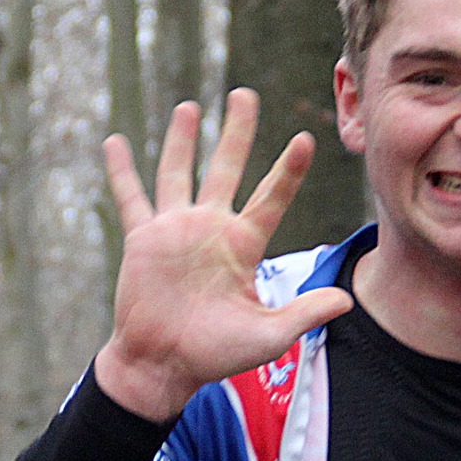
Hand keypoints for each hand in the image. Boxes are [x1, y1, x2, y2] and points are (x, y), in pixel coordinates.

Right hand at [95, 91, 352, 422]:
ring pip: (179, 172)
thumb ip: (305, 313)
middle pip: (226, 167)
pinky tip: (114, 140)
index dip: (288, 169)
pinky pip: (130, 197)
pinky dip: (121, 170)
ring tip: (189, 106)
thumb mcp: (269, 336)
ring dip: (182, 139)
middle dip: (236, 131)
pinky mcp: (142, 240)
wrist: (164, 366)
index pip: (272, 197)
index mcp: (244, 245)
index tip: (305, 139)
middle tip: (244, 94)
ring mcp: (175, 230)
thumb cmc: (216, 355)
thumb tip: (347, 301)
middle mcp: (211, 228)